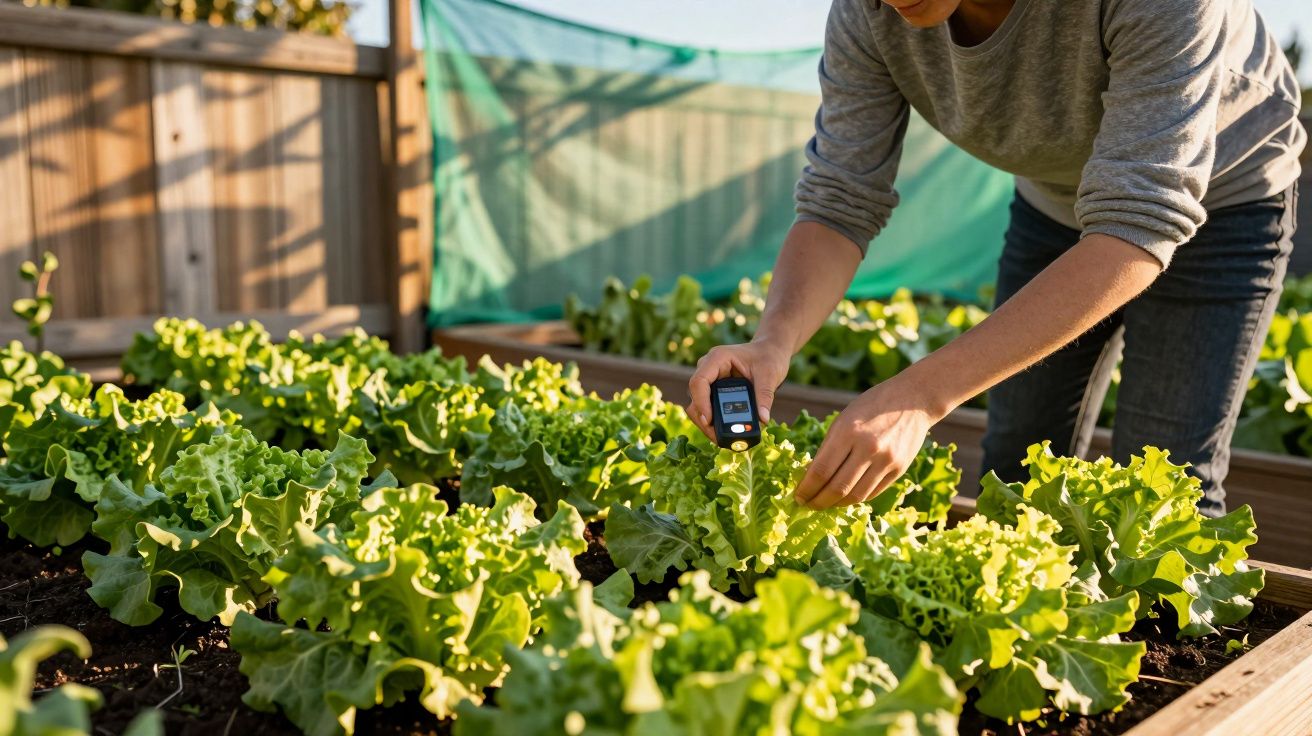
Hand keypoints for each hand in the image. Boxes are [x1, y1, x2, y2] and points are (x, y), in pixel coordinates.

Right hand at [687, 340, 790, 439]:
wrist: (770, 353)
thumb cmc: (768, 358)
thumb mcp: (769, 375)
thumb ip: (765, 396)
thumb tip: (762, 419)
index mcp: (717, 358)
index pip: (699, 381)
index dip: (701, 402)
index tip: (709, 420)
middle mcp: (709, 369)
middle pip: (694, 397)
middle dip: (703, 419)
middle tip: (718, 437)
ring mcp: (710, 381)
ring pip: (697, 406)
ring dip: (707, 424)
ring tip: (723, 439)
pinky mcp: (714, 392)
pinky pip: (708, 409)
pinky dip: (714, 423)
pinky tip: (724, 433)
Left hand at [794, 374, 947, 508]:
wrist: (913, 400)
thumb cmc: (871, 406)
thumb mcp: (843, 420)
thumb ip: (828, 448)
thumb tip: (810, 477)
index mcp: (848, 432)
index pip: (821, 470)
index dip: (807, 488)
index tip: (798, 496)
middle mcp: (868, 448)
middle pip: (838, 488)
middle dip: (818, 501)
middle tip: (808, 505)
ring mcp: (886, 460)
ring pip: (856, 496)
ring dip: (837, 504)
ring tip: (826, 503)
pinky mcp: (899, 469)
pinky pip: (873, 493)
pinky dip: (856, 498)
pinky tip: (845, 497)